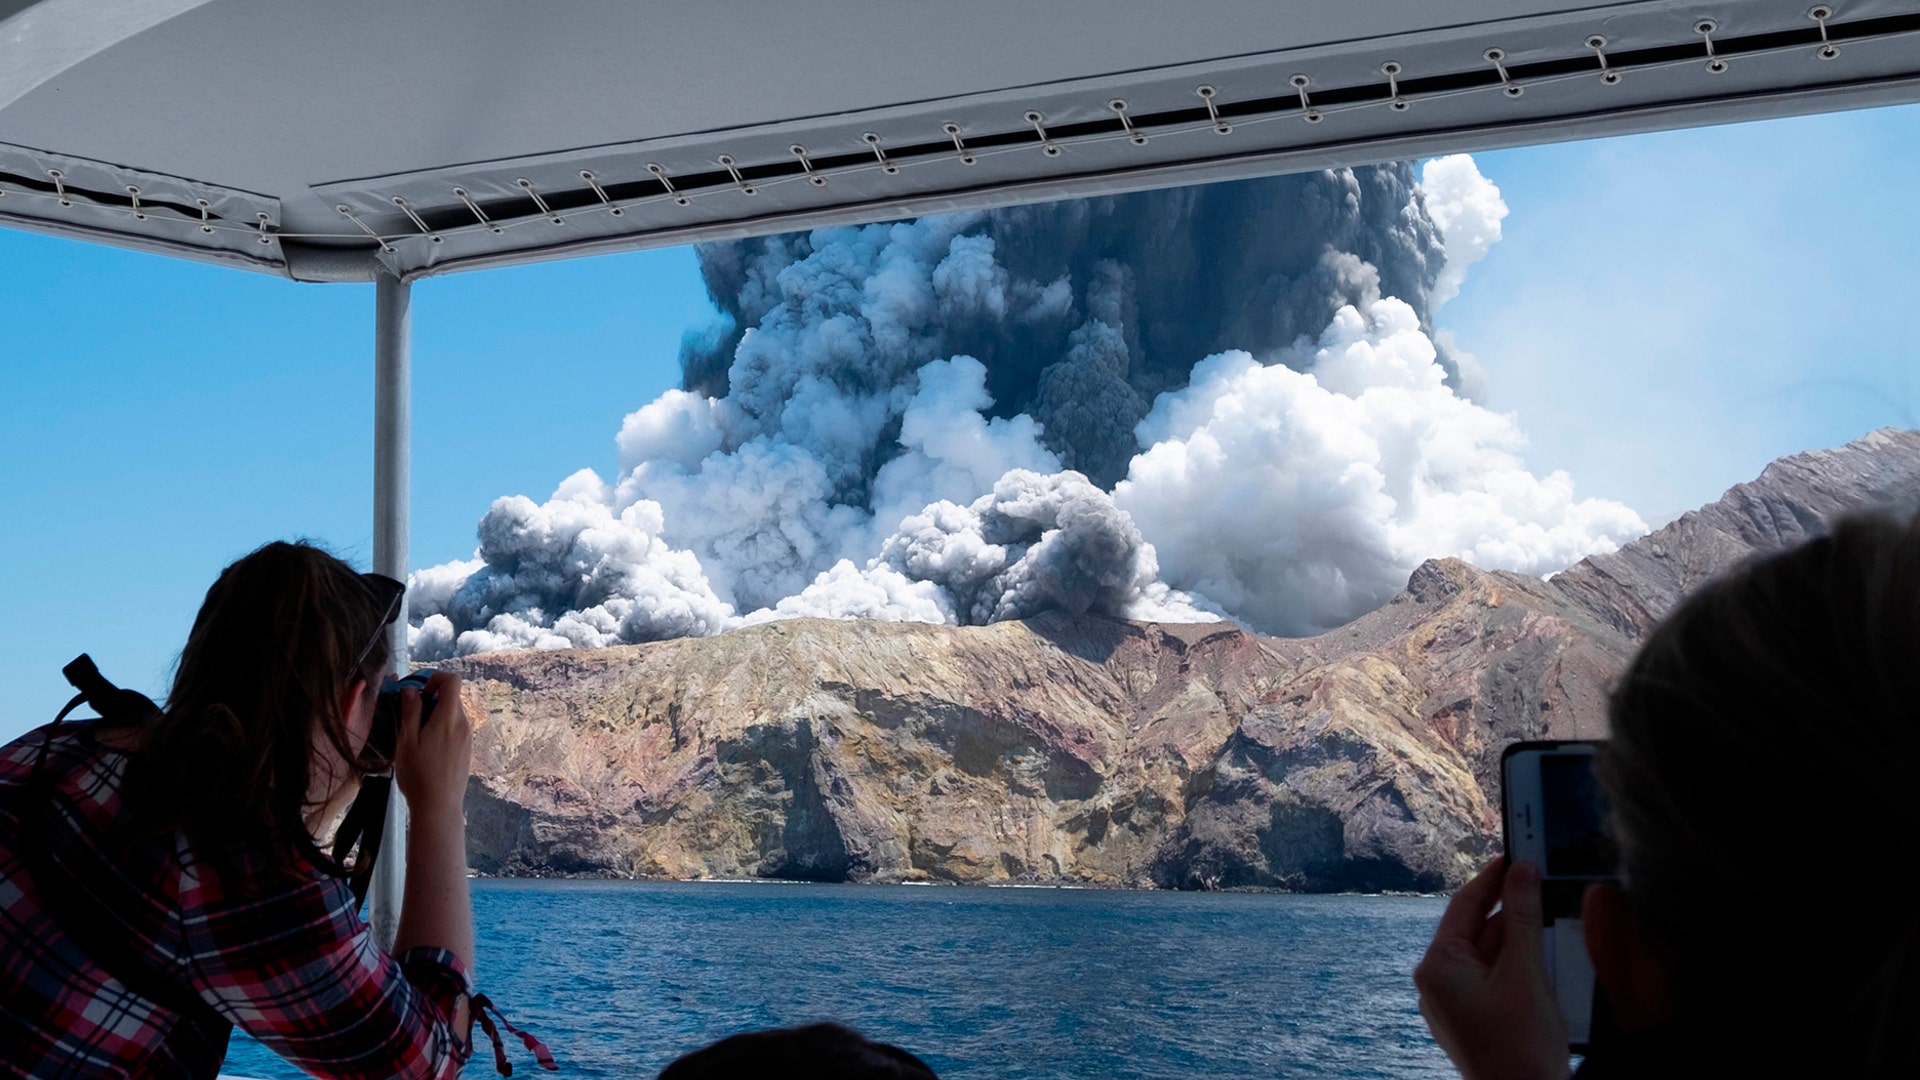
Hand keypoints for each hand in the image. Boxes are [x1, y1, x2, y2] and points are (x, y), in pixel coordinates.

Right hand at [391, 671, 472, 817]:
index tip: (418, 693)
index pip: (453, 680)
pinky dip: (442, 728)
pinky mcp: (467, 749)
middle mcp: (464, 724)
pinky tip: (427, 749)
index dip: (435, 678)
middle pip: (451, 697)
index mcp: (449, 718)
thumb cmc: (418, 775)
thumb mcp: (407, 741)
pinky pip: (456, 728)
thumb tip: (411, 690)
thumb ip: (411, 712)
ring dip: (435, 715)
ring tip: (416, 737)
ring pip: (453, 713)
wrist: (439, 806)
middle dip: (430, 699)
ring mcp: (468, 737)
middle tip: (410, 717)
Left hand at [1414, 858, 1568, 1079]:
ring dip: (1519, 938)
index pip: (1464, 905)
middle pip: (1477, 929)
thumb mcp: (1526, 973)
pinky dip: (1517, 965)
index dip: (1493, 877)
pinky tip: (1544, 957)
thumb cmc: (1521, 1048)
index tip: (1516, 853)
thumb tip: (1522, 872)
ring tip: (1550, 917)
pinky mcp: (1473, 1020)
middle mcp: (1436, 984)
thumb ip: (1523, 918)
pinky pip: (1493, 979)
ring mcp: (1453, 1005)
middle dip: (1512, 909)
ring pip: (1488, 955)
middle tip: (1542, 880)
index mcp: (1438, 967)